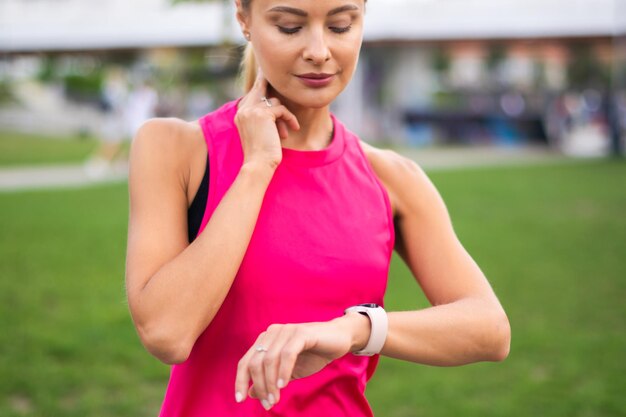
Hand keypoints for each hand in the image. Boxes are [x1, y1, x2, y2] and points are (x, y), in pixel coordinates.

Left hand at [234, 318, 353, 409]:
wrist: (339, 339)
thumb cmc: (314, 354)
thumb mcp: (288, 372)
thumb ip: (270, 380)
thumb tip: (250, 393)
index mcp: (265, 341)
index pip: (245, 362)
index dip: (240, 381)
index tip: (240, 400)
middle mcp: (272, 333)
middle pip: (255, 363)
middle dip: (260, 387)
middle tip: (268, 404)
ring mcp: (286, 331)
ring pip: (269, 360)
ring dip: (271, 383)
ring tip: (276, 400)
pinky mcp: (300, 333)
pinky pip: (287, 354)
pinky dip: (283, 371)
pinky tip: (284, 385)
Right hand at [235, 68, 299, 169]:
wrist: (258, 164)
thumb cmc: (261, 153)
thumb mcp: (260, 132)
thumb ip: (263, 117)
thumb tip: (275, 104)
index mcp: (240, 113)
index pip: (252, 93)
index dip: (260, 83)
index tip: (265, 72)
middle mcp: (243, 109)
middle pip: (259, 86)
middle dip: (267, 77)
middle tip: (271, 68)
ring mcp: (252, 110)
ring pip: (275, 101)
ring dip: (284, 115)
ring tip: (288, 130)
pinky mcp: (263, 113)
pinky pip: (282, 109)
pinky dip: (289, 119)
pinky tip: (293, 129)